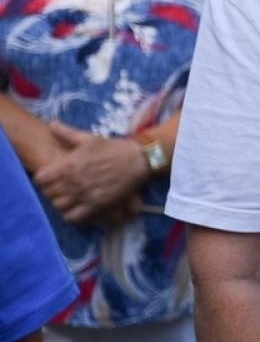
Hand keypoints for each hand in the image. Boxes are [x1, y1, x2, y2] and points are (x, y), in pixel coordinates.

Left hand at [32, 123, 150, 224]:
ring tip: (68, 198)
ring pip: (58, 206)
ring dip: (61, 202)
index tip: (50, 177)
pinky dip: (72, 214)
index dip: (43, 178)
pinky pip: (74, 217)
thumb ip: (67, 133)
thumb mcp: (89, 138)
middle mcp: (73, 181)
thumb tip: (51, 124)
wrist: (138, 159)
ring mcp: (84, 194)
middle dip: (52, 190)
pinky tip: (77, 207)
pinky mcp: (96, 204)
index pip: (40, 179)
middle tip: (60, 187)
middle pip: (48, 194)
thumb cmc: (112, 147)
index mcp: (69, 164)